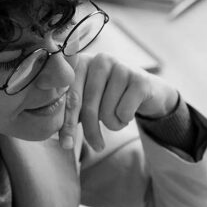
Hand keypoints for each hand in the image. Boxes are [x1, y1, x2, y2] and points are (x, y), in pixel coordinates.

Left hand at [60, 53, 179, 151]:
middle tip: (97, 146)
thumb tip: (57, 136)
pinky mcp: (140, 79)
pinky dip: (126, 120)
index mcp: (82, 62)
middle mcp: (100, 60)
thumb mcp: (90, 100)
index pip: (70, 97)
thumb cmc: (112, 97)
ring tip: (119, 117)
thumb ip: (72, 109)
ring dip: (113, 124)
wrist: (148, 91)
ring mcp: (122, 67)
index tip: (65, 144)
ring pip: (107, 112)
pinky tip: (129, 113)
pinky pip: (124, 112)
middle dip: (91, 131)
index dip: (67, 123)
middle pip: (89, 107)